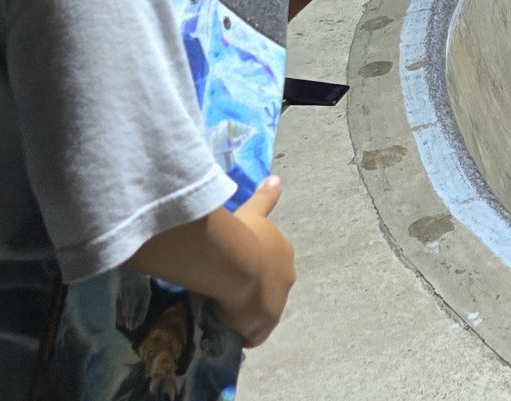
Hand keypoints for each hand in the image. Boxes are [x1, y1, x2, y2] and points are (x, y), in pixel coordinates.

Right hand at [222, 177, 295, 346]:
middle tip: (227, 289)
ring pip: (261, 311)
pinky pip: (254, 333)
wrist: (238, 262)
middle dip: (253, 290)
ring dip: (246, 312)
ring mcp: (277, 303)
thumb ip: (265, 197)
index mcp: (284, 252)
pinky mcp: (264, 324)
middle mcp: (287, 277)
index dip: (255, 267)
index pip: (272, 263)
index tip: (239, 269)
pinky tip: (226, 328)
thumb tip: (276, 177)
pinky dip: (242, 332)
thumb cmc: (243, 234)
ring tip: (224, 309)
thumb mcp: (253, 212)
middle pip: (270, 288)